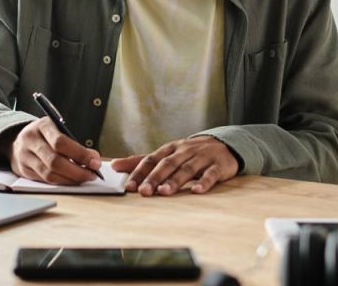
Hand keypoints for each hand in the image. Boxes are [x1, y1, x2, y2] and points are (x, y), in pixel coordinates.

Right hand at [6, 117, 101, 184]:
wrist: (17, 141)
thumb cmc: (44, 135)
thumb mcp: (56, 129)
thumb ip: (73, 142)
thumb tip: (93, 159)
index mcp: (41, 126)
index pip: (60, 142)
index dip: (80, 154)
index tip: (95, 162)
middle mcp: (30, 140)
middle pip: (55, 161)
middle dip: (77, 171)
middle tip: (92, 174)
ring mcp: (24, 156)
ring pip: (49, 174)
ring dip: (70, 179)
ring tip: (84, 178)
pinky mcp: (24, 171)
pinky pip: (45, 181)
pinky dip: (61, 182)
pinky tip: (71, 180)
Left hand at [111, 136, 237, 196]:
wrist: (224, 144)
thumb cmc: (189, 153)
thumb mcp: (166, 154)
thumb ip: (141, 161)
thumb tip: (114, 165)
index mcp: (170, 149)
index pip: (151, 160)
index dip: (139, 172)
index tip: (129, 186)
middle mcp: (184, 151)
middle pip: (167, 164)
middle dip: (154, 178)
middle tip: (143, 191)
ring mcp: (202, 157)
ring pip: (186, 169)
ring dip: (175, 181)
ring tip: (164, 192)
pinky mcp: (218, 166)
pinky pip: (211, 174)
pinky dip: (204, 182)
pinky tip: (196, 191)